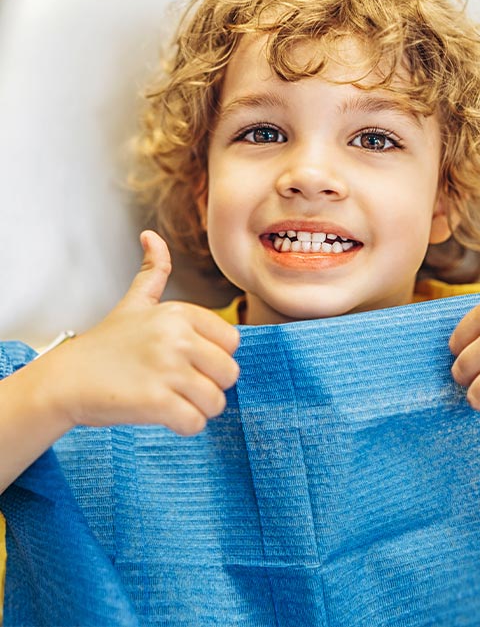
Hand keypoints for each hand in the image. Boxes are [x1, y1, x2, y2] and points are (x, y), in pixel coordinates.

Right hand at [38, 231, 239, 434]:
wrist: (65, 379)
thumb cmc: (105, 344)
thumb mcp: (133, 303)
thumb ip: (153, 271)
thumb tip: (151, 235)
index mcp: (179, 312)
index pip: (232, 342)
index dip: (215, 358)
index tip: (190, 362)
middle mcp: (177, 337)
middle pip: (230, 374)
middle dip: (211, 386)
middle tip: (183, 387)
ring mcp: (167, 369)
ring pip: (216, 402)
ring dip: (199, 409)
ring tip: (174, 402)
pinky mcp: (156, 401)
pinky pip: (196, 423)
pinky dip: (185, 427)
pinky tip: (165, 417)